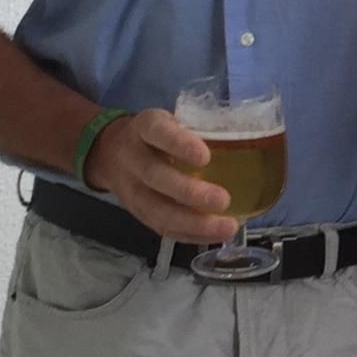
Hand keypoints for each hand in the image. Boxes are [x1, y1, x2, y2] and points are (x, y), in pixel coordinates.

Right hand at [83, 108, 237, 244]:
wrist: (109, 152)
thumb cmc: (154, 135)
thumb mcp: (169, 120)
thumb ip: (196, 130)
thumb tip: (247, 142)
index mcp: (144, 127)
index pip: (158, 132)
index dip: (179, 144)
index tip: (205, 156)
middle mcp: (132, 158)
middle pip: (156, 177)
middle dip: (190, 193)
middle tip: (223, 200)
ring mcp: (130, 189)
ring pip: (157, 210)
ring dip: (193, 224)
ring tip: (227, 227)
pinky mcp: (136, 212)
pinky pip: (160, 228)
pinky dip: (188, 235)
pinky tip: (212, 236)